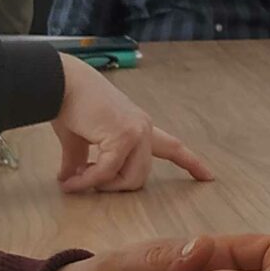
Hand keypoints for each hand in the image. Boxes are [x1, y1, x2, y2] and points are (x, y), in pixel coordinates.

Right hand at [52, 58, 212, 192]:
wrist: (61, 83)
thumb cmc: (69, 105)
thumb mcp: (79, 139)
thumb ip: (81, 161)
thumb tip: (68, 182)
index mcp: (138, 127)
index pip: (172, 147)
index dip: (190, 162)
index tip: (209, 176)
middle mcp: (143, 128)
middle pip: (140, 177)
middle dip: (112, 187)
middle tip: (85, 182)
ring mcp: (136, 131)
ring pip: (130, 179)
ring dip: (101, 186)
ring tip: (77, 181)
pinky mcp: (123, 136)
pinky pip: (107, 172)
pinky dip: (87, 181)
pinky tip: (71, 183)